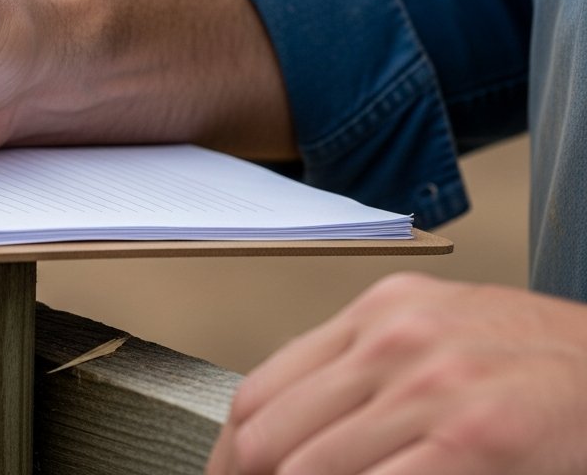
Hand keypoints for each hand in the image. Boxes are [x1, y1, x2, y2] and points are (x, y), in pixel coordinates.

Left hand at [207, 272, 586, 474]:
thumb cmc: (543, 365)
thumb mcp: (440, 341)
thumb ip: (363, 376)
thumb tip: (283, 438)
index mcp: (379, 312)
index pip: (259, 394)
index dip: (227, 457)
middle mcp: (395, 338)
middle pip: (270, 435)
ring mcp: (433, 385)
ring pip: (309, 468)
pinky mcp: (474, 437)